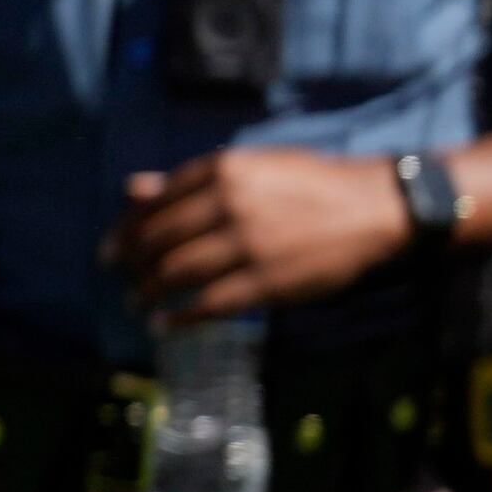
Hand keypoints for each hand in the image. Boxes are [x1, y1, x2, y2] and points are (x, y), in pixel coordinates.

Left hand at [106, 149, 412, 318]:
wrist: (378, 207)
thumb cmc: (315, 184)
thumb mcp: (253, 167)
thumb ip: (191, 179)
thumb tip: (132, 190)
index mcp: (224, 171)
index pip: (154, 203)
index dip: (126, 229)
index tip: (113, 249)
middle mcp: (230, 205)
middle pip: (159, 239)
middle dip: (132, 262)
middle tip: (123, 277)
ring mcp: (249, 245)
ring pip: (177, 272)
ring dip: (148, 291)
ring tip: (136, 302)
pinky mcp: (269, 281)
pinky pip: (211, 303)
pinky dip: (179, 317)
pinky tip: (163, 324)